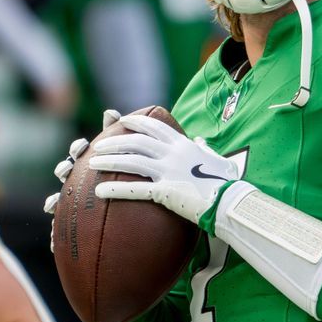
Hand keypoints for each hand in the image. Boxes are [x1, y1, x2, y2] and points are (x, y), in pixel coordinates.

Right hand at [44, 110, 123, 251]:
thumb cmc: (132, 176)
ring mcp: (78, 199)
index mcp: (94, 162)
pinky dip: (56, 235)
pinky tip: (54, 243)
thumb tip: (109, 111)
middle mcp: (83, 179)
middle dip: (64, 171)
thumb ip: (122, 135)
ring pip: (61, 200)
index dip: (78, 148)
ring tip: (52, 206)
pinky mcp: (77, 221)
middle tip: (67, 171)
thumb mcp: (131, 157)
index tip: (82, 147)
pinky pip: (64, 229)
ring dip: (54, 201)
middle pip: (68, 173)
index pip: (81, 151)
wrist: (140, 213)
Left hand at [88, 114, 239, 224]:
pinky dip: (115, 190)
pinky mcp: (165, 191)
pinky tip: (99, 193)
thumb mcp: (218, 160)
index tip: (121, 120)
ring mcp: (168, 171)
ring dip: (109, 161)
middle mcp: (174, 154)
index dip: (136, 121)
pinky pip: (135, 189)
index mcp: (184, 145)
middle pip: (137, 141)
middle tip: (97, 145)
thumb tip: (200, 142)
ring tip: (91, 164)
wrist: (230, 201)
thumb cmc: (226, 184)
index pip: (155, 126)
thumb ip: (206, 150)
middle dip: (114, 141)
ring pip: (132, 160)